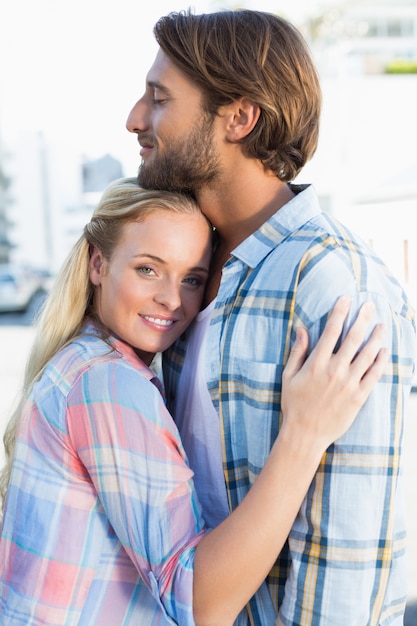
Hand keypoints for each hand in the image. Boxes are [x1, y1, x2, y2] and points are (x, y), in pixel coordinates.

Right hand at [281, 296, 387, 449]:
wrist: (306, 434)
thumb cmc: (294, 404)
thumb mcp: (289, 376)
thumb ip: (297, 351)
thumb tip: (302, 329)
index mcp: (317, 363)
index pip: (331, 330)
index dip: (339, 312)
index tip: (346, 299)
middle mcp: (335, 370)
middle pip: (353, 337)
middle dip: (362, 318)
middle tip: (369, 305)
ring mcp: (349, 383)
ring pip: (368, 354)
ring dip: (376, 337)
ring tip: (382, 325)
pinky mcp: (359, 397)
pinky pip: (374, 375)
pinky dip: (381, 361)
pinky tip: (384, 351)